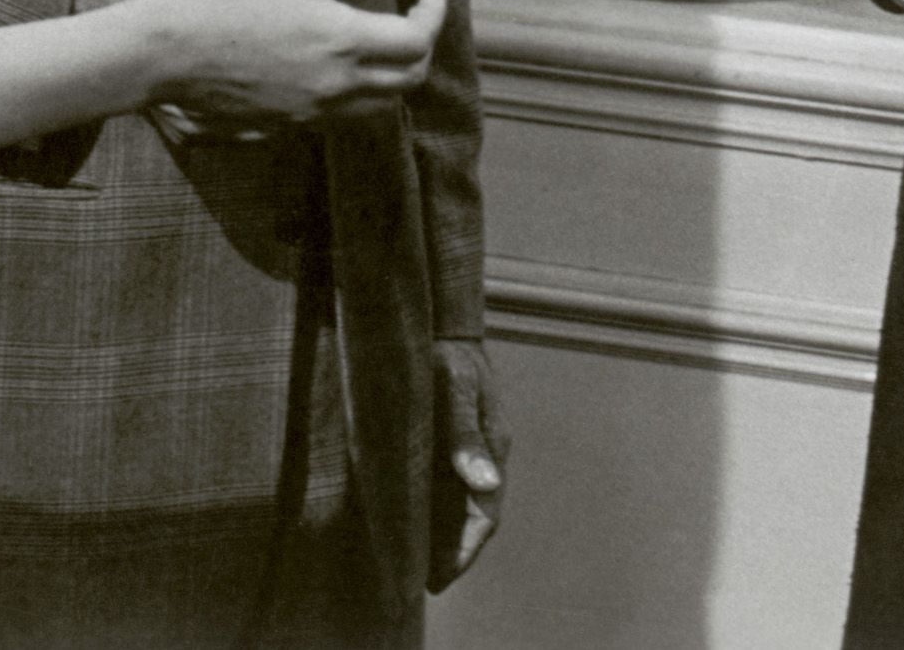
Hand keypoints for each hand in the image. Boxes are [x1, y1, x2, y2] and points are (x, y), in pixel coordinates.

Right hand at [138, 0, 443, 128]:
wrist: (159, 56)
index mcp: (338, 39)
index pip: (416, 41)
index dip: (433, 18)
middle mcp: (333, 84)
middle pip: (408, 81)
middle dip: (422, 50)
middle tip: (413, 20)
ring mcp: (311, 111)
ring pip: (379, 106)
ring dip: (393, 77)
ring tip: (380, 43)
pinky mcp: (287, 126)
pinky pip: (341, 118)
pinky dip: (357, 95)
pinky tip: (335, 66)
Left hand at [428, 337, 506, 591]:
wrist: (444, 321)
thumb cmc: (450, 353)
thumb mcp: (457, 388)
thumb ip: (466, 432)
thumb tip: (485, 482)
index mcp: (493, 447)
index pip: (484, 515)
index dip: (464, 551)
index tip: (440, 578)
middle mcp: (485, 453)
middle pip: (473, 515)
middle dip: (453, 551)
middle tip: (424, 582)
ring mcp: (469, 447)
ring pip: (459, 503)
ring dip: (442, 534)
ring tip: (414, 561)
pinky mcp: (449, 437)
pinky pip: (444, 483)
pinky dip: (432, 508)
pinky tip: (409, 519)